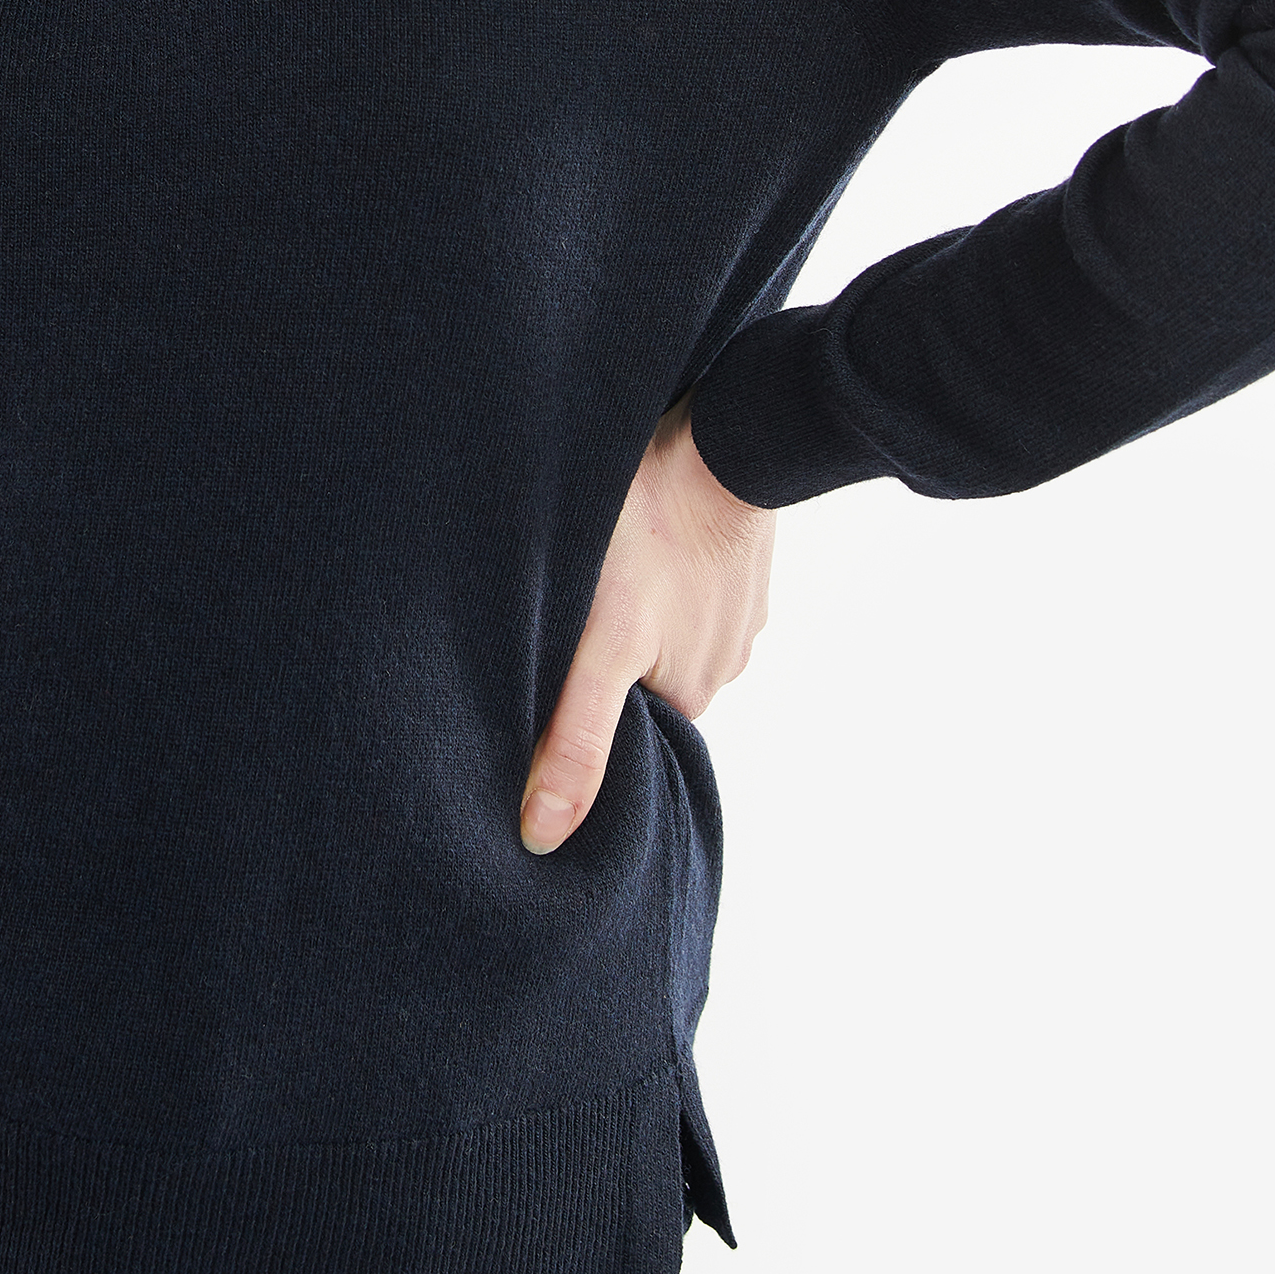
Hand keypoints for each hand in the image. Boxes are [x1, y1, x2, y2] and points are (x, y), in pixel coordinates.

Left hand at [520, 389, 775, 854]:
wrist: (721, 436)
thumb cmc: (651, 534)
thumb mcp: (602, 644)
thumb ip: (577, 737)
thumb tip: (542, 837)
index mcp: (690, 697)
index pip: (620, 729)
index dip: (575, 711)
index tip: (540, 680)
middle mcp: (722, 663)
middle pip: (640, 678)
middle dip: (600, 658)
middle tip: (555, 614)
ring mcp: (734, 608)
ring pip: (662, 626)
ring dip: (630, 609)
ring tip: (590, 571)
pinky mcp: (734, 558)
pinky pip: (684, 578)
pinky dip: (658, 567)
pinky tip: (633, 539)